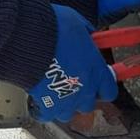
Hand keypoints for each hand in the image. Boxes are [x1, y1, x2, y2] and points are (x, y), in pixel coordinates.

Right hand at [27, 6, 118, 123]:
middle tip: (71, 82)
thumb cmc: (54, 30)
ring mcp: (67, 100)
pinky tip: (39, 98)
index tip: (97, 82)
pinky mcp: (48, 106)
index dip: (102, 87)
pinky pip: (47, 114)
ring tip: (54, 91)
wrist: (29, 40)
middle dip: (81, 95)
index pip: (110, 90)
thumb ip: (86, 35)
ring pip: (69, 113)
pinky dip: (43, 108)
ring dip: (63, 103)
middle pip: (88, 104)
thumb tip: (88, 34)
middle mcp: (85, 89)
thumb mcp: (78, 23)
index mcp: (97, 71)